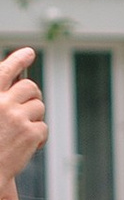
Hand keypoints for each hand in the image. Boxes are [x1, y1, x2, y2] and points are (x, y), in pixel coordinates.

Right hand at [0, 45, 43, 194]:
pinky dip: (38, 137)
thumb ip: (2, 99)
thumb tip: (20, 84)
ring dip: (35, 118)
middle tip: (30, 106)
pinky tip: (27, 146)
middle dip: (33, 96)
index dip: (18, 59)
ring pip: (39, 107)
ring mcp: (16, 117)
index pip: (5, 70)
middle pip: (30, 87)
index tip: (28, 53)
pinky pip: (43, 127)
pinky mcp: (30, 133)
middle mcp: (1, 102)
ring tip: (22, 132)